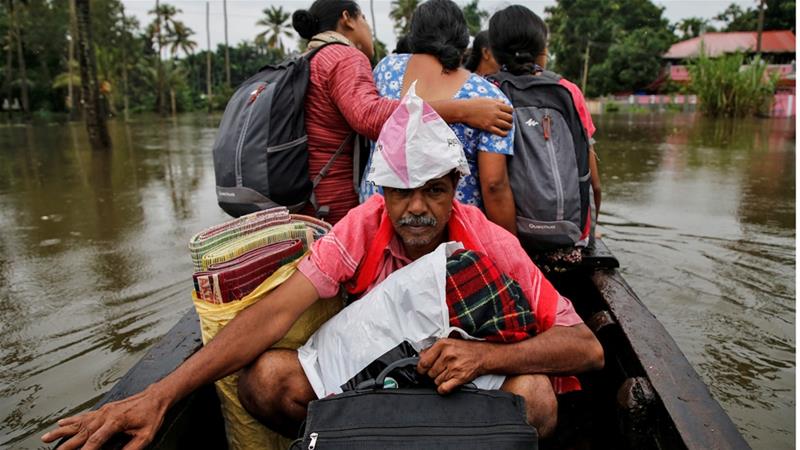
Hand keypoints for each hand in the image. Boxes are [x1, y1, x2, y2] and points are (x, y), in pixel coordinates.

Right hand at [41, 385, 169, 449]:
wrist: (156, 397)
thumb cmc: (152, 415)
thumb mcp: (146, 435)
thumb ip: (131, 449)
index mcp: (115, 422)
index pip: (95, 440)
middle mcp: (105, 415)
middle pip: (81, 433)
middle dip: (66, 445)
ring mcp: (103, 411)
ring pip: (78, 423)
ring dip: (61, 431)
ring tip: (45, 437)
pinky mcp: (104, 409)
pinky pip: (84, 415)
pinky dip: (71, 420)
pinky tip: (61, 423)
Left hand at [417, 338, 486, 393]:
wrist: (482, 355)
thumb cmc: (465, 349)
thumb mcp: (448, 342)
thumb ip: (432, 349)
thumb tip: (421, 356)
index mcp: (443, 345)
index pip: (424, 362)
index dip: (421, 368)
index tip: (422, 370)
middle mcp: (448, 356)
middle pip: (430, 373)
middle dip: (433, 373)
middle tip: (439, 370)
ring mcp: (454, 367)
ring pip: (436, 381)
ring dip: (439, 380)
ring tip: (447, 373)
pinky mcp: (460, 378)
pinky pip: (444, 388)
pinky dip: (442, 388)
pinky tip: (445, 384)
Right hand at [462, 99, 512, 136]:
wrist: (465, 110)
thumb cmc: (474, 103)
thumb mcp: (486, 99)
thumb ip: (496, 100)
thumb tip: (503, 101)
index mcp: (496, 104)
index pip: (510, 109)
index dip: (511, 112)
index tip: (509, 114)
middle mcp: (496, 112)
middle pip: (509, 118)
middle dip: (511, 120)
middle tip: (509, 122)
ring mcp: (492, 120)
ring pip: (506, 125)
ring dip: (509, 127)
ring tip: (508, 128)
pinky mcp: (488, 127)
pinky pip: (499, 132)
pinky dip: (504, 133)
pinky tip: (505, 133)